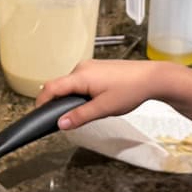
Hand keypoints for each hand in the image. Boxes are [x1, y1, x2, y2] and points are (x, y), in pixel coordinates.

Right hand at [36, 59, 191, 130]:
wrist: (152, 78)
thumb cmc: (130, 90)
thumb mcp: (103, 108)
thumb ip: (80, 116)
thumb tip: (61, 124)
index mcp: (80, 76)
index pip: (51, 88)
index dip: (41, 102)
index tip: (39, 115)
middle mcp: (82, 68)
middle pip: (59, 86)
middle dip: (57, 103)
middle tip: (62, 120)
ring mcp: (90, 67)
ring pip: (70, 84)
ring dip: (70, 98)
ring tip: (82, 112)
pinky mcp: (98, 69)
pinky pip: (80, 81)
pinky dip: (80, 93)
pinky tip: (93, 102)